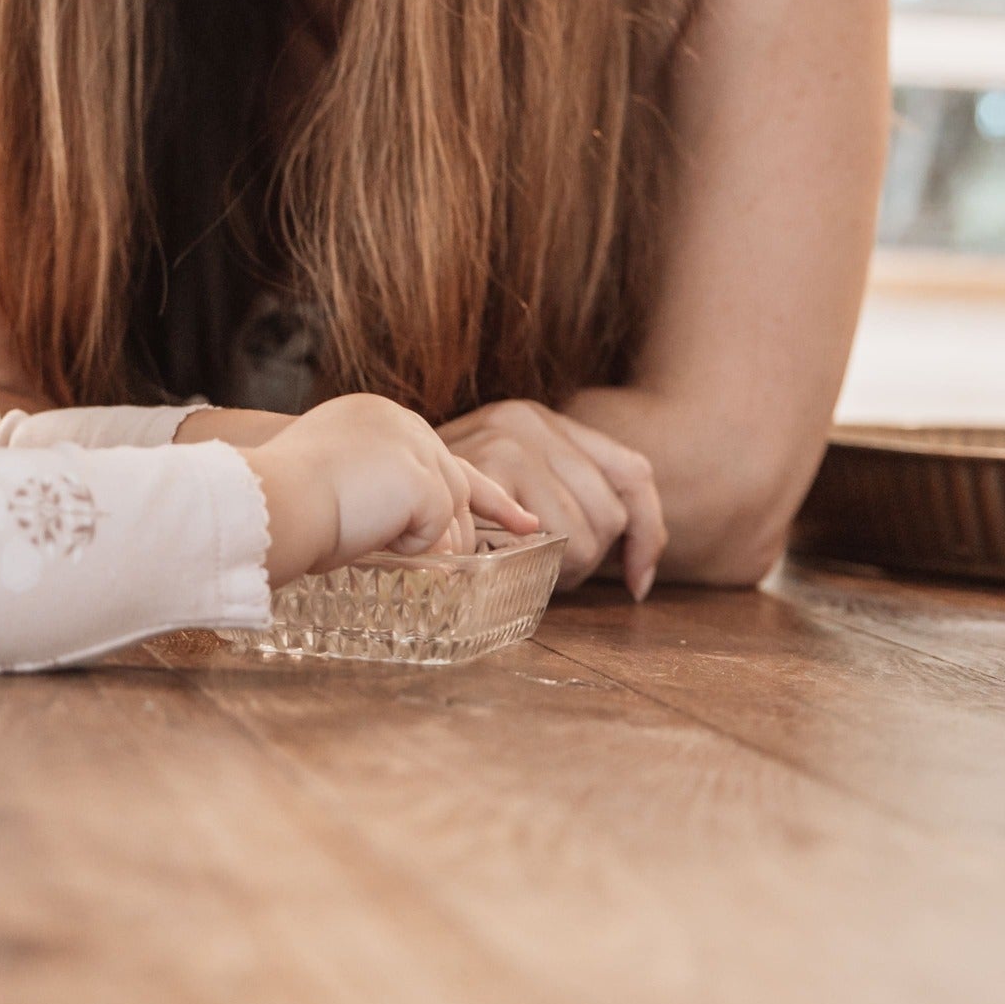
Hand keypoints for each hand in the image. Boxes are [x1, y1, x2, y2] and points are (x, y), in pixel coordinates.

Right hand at [242, 394, 537, 583]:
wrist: (270, 501)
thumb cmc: (281, 503)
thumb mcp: (333, 486)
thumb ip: (375, 495)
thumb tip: (411, 533)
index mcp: (373, 416)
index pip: (433, 451)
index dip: (471, 483)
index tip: (506, 505)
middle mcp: (399, 422)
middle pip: (458, 475)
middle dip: (495, 506)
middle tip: (527, 526)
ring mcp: (413, 447)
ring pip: (450, 509)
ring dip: (430, 542)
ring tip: (388, 551)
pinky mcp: (421, 480)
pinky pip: (436, 530)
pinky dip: (413, 548)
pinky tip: (377, 541)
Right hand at [442, 400, 665, 599]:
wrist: (355, 479)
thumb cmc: (432, 506)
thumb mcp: (505, 493)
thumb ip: (562, 505)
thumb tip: (641, 574)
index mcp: (545, 420)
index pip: (634, 473)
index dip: (650, 533)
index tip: (639, 583)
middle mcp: (532, 420)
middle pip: (612, 513)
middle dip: (591, 560)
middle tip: (544, 571)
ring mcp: (510, 439)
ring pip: (586, 534)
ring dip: (561, 569)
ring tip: (515, 565)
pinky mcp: (490, 465)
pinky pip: (550, 538)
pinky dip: (535, 564)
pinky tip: (502, 564)